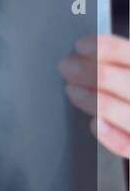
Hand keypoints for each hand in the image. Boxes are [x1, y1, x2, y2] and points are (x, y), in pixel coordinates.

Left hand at [60, 33, 129, 156]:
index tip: (81, 45)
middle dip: (91, 73)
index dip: (109, 48)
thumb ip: (119, 65)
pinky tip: (95, 122)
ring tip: (72, 90)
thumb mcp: (129, 71)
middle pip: (127, 82)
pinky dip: (110, 135)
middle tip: (67, 67)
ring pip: (125, 113)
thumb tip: (86, 56)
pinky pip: (126, 145)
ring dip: (92, 100)